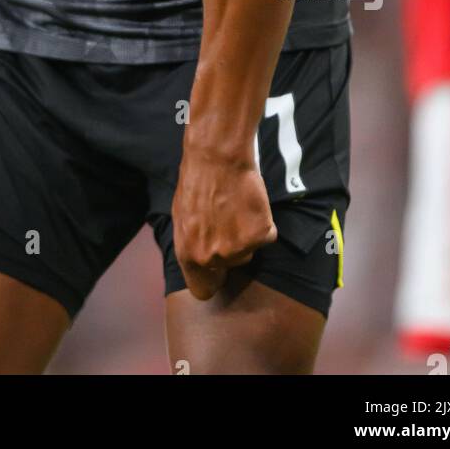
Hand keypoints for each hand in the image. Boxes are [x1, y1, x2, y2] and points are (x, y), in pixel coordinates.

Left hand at [172, 144, 276, 299]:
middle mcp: (213, 258)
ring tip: (236, 206)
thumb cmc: (197, 181)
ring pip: (250, 250)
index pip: (203, 290)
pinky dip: (263, 221)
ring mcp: (238, 248)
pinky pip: (267, 234)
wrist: (217, 157)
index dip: (212, 279)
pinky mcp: (260, 235)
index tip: (218, 271)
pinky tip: (250, 202)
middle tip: (228, 218)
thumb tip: (199, 262)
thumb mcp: (182, 217)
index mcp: (189, 255)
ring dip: (247, 233)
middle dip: (231, 247)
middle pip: (232, 265)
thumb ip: (191, 244)